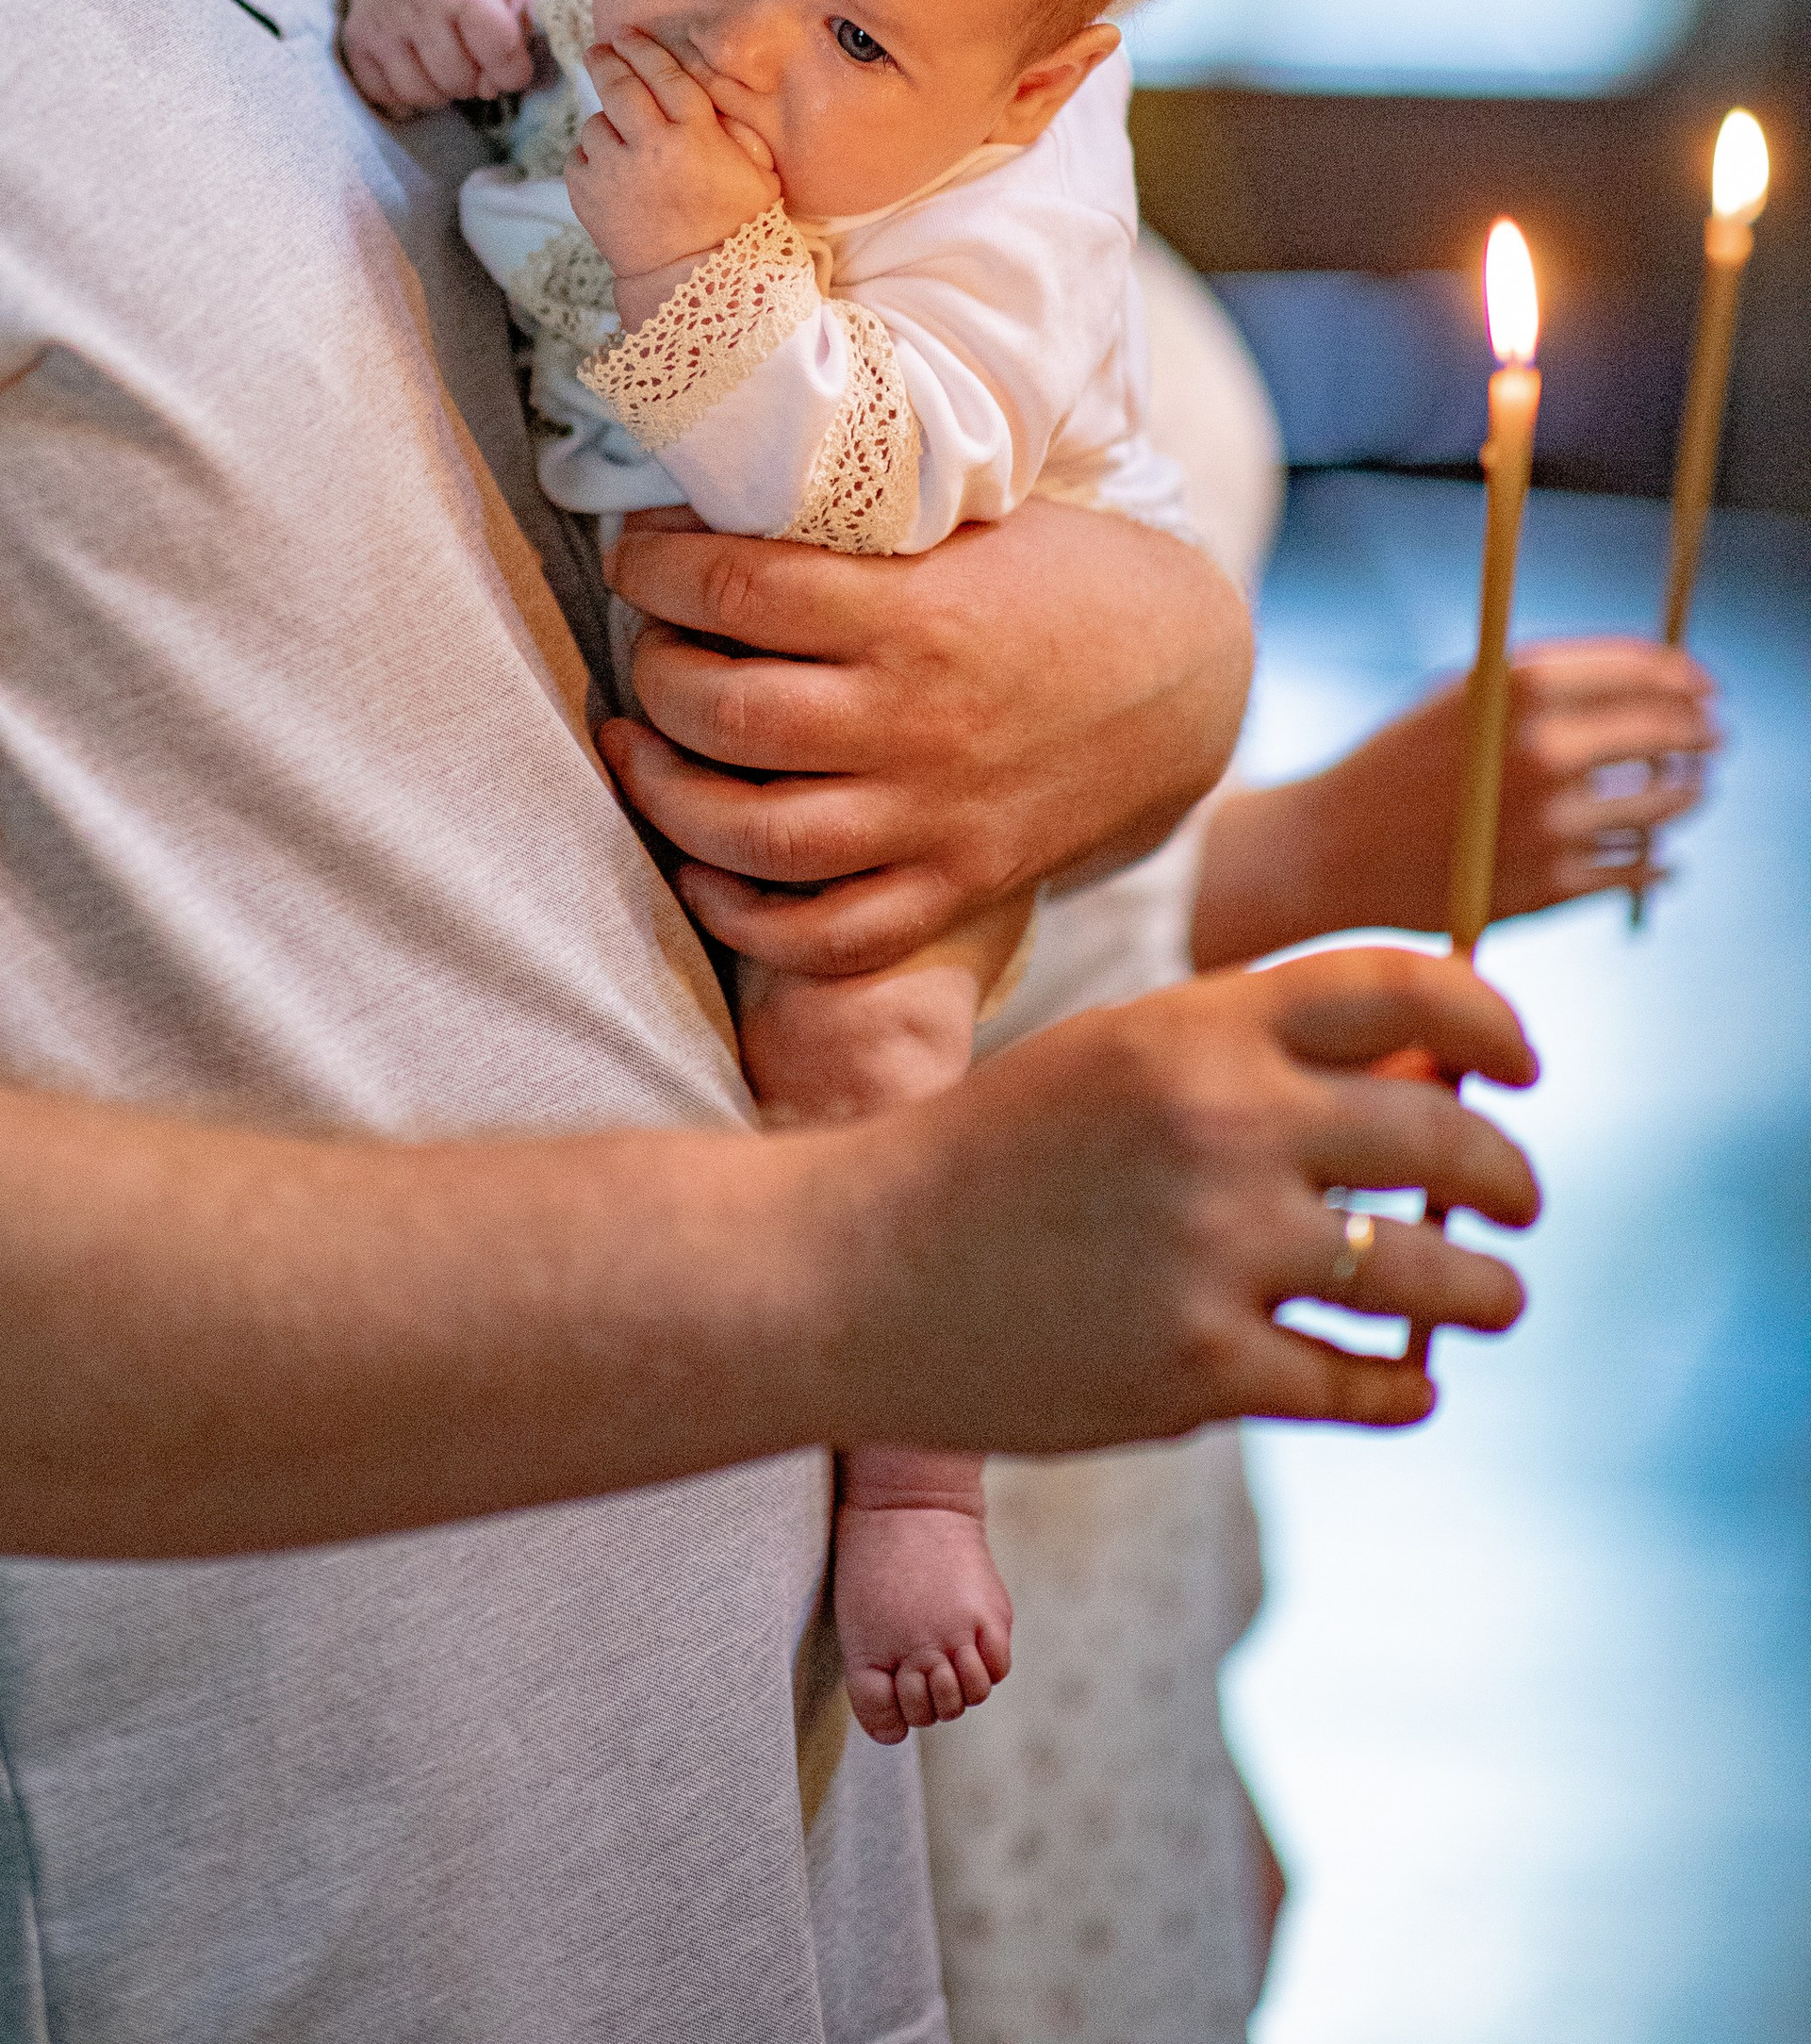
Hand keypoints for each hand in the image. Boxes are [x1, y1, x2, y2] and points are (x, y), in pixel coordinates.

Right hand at [339, 0, 532, 115]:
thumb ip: (515, 37)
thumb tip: (494, 86)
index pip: (497, 51)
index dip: (512, 71)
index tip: (510, 65)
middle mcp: (420, 7)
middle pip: (457, 80)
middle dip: (474, 81)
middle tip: (473, 60)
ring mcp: (383, 25)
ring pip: (419, 94)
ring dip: (439, 91)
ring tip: (445, 66)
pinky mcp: (357, 39)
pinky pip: (383, 93)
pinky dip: (404, 92)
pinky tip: (416, 69)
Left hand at [568, 28, 778, 305]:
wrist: (695, 283)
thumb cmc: (736, 225)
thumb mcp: (759, 172)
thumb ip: (737, 125)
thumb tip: (711, 87)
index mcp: (695, 136)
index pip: (664, 75)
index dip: (644, 49)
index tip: (629, 34)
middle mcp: (649, 147)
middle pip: (619, 85)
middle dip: (607, 60)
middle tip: (601, 49)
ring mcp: (612, 170)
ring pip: (596, 121)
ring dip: (607, 124)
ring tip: (625, 141)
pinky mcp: (586, 194)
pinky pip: (580, 155)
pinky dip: (592, 156)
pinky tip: (613, 169)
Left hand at [599, 499, 1251, 973]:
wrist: (1190, 679)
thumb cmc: (1064, 577)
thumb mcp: (973, 517)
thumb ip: (860, 516)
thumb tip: (726, 476)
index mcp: (920, 610)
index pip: (739, 590)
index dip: (657, 568)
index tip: (638, 555)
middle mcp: (919, 720)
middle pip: (726, 715)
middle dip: (654, 674)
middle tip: (651, 644)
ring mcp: (937, 817)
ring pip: (754, 837)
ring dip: (667, 795)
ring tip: (640, 750)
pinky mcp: (958, 885)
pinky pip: (827, 933)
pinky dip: (742, 913)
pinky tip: (701, 862)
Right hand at [848, 947, 1539, 1452]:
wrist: (854, 1269)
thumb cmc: (999, 1151)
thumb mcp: (1122, 1059)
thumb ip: (1262, 1059)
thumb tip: (1438, 1085)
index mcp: (1199, 1027)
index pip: (1405, 992)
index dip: (1492, 1023)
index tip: (1522, 1064)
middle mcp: (1223, 1126)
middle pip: (1448, 1140)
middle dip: (1510, 1177)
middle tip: (1517, 1201)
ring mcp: (1215, 1253)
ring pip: (1431, 1275)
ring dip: (1484, 1290)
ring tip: (1486, 1296)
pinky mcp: (1203, 1371)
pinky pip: (1366, 1385)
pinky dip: (1405, 1386)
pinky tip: (1405, 1379)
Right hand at [1189, 637, 1723, 968]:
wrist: (1333, 849)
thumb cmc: (1399, 764)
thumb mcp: (1462, 697)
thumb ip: (1544, 686)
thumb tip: (1649, 684)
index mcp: (1516, 686)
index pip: (1638, 671)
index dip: (1682, 676)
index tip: (1704, 686)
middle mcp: (1540, 750)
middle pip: (1662, 734)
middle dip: (1698, 735)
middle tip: (1711, 738)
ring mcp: (1549, 823)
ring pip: (1663, 806)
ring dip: (1686, 796)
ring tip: (1689, 791)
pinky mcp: (1551, 887)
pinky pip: (1637, 870)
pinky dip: (1657, 862)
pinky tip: (1660, 856)